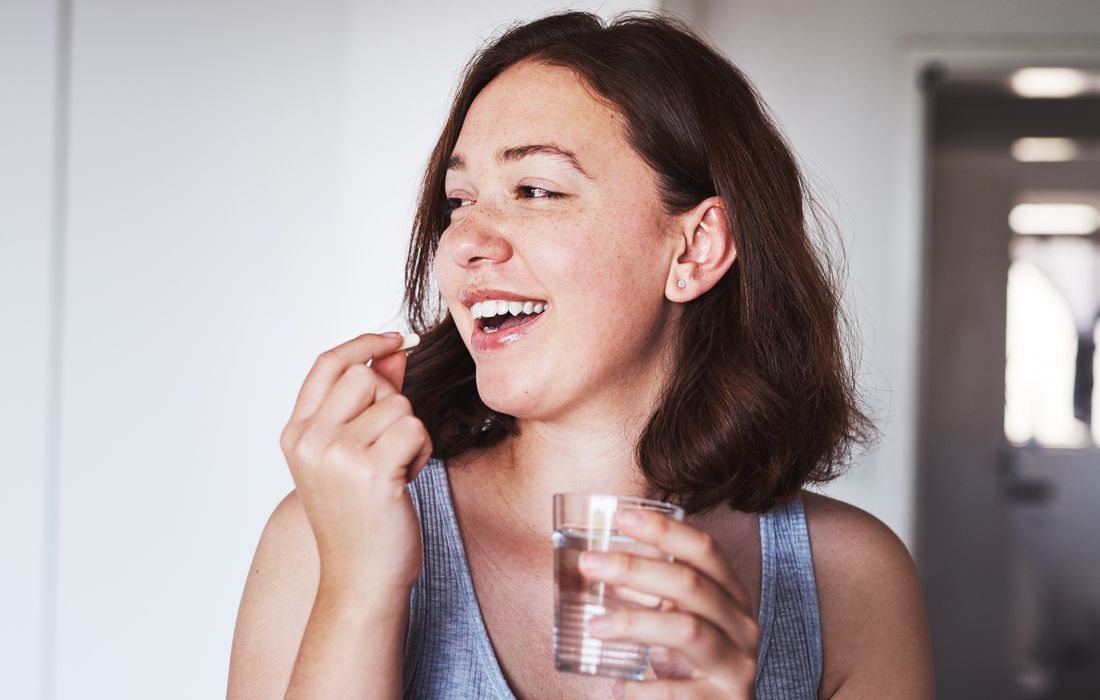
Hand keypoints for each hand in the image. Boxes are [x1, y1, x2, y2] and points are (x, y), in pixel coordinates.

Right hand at [279, 332, 432, 599]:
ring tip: (394, 469)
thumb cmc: (360, 517)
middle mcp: (309, 440)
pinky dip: (421, 451)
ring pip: (397, 404)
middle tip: (388, 446)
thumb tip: (394, 349)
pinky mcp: (369, 471)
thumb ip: (369, 399)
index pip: (327, 365)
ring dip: (410, 433)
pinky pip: (414, 429)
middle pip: (366, 376)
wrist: (360, 579)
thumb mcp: (352, 453)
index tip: (395, 340)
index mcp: (296, 434)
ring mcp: (336, 456)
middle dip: (392, 403)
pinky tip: (405, 479)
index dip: (363, 343)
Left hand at [579, 510, 758, 698]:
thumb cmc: (692, 663)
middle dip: (634, 568)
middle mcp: (742, 625)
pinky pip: (679, 694)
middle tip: (588, 564)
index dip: (665, 530)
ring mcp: (737, 666)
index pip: (705, 550)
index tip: (621, 517)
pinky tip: (617, 686)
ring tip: (593, 625)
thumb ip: (655, 592)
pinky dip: (643, 690)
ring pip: (686, 630)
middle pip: (690, 583)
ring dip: (633, 622)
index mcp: (732, 595)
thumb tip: (598, 561)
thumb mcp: (682, 620)